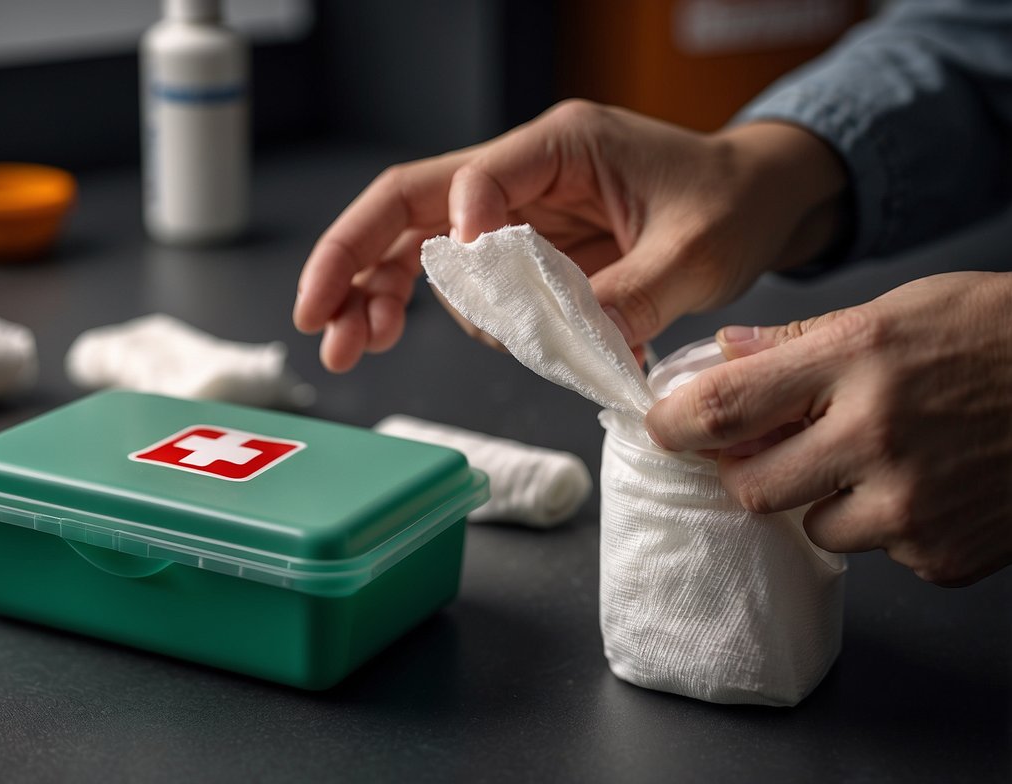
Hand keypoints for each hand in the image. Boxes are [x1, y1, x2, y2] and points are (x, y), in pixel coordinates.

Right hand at [294, 99, 847, 371]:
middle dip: (353, 259)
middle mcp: (520, 172)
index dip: (455, 233)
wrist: (756, 201)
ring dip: (371, 291)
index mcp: (560, 146)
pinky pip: (450, 275)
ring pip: (413, 241)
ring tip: (349, 346)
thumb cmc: (731, 203)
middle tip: (316, 318)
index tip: (471, 283)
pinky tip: (388, 335)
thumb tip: (570, 345)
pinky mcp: (518, 247)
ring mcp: (512, 211)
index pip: (473, 177)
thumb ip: (632, 293)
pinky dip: (416, 307)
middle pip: (407, 203)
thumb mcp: (698, 251)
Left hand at [645, 272, 1011, 585]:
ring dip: (826, 500)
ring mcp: (912, 505)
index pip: (723, 408)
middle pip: (751, 487)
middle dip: (750, 472)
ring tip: (881, 460)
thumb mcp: (899, 311)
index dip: (674, 423)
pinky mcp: (943, 554)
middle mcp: (876, 435)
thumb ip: (801, 341)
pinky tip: (931, 484)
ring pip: (812, 527)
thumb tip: (724, 353)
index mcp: (856, 361)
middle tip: (776, 448)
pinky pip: (878, 552)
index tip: (661, 426)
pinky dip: (889, 525)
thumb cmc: (999, 336)